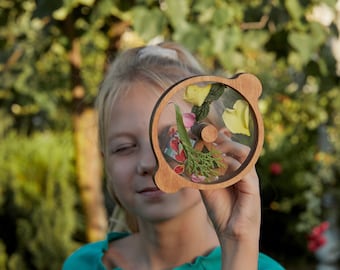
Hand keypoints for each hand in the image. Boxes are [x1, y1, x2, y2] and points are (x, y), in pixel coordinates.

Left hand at [200, 128, 260, 268]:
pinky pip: (243, 168)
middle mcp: (244, 170)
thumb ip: (203, 173)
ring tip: (209, 146)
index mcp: (235, 169)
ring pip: (241, 152)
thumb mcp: (208, 188)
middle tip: (202, 135)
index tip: (200, 131)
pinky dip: (229, 164)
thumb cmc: (221, 210)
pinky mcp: (252, 187)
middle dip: (219, 138)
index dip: (216, 138)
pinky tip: (216, 164)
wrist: (232, 233)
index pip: (229, 147)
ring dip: (225, 147)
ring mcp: (250, 177)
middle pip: (236, 145)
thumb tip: (190, 159)